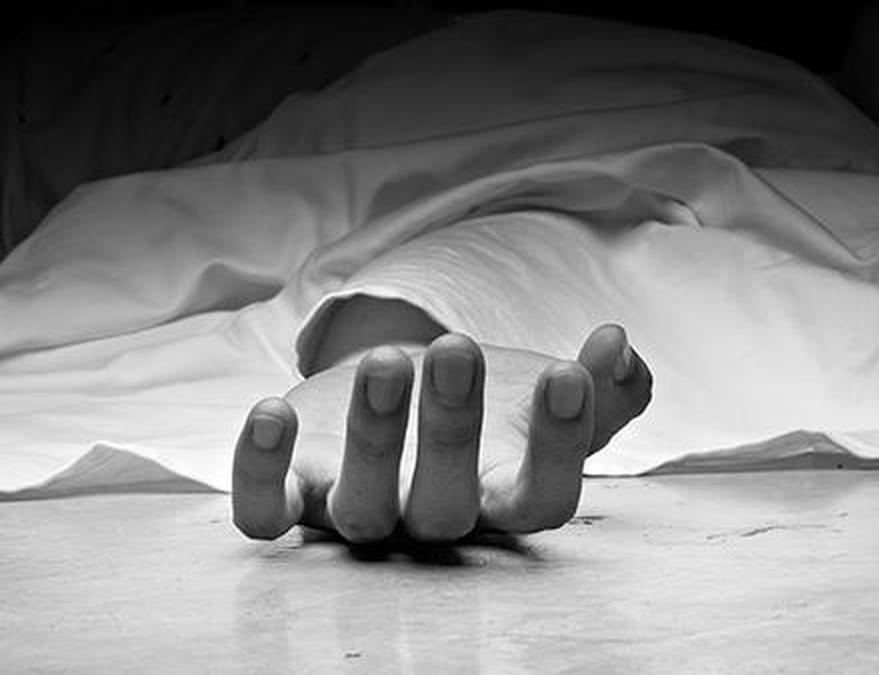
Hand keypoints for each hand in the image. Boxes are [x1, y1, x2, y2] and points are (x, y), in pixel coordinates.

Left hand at [232, 324, 651, 542]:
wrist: (400, 399)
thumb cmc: (485, 407)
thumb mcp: (542, 395)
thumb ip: (601, 385)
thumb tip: (620, 347)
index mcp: (500, 498)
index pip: (542, 501)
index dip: (560, 448)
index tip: (569, 372)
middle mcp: (430, 520)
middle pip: (445, 508)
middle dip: (452, 433)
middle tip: (461, 351)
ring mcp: (358, 512)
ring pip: (361, 509)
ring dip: (373, 438)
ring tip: (388, 360)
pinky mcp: (296, 496)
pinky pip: (266, 514)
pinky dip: (258, 474)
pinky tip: (270, 413)